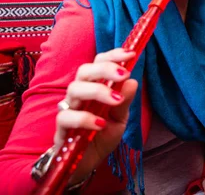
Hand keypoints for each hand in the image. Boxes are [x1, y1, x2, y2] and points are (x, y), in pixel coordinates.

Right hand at [55, 48, 137, 183]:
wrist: (86, 163)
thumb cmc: (101, 136)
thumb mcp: (120, 120)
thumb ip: (125, 102)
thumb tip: (133, 81)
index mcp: (94, 87)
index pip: (98, 64)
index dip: (112, 56)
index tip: (130, 54)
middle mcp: (80, 95)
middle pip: (84, 71)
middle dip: (105, 69)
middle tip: (124, 74)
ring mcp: (69, 110)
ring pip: (74, 89)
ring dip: (97, 91)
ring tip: (117, 100)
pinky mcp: (61, 129)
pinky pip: (66, 117)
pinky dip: (84, 118)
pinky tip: (100, 124)